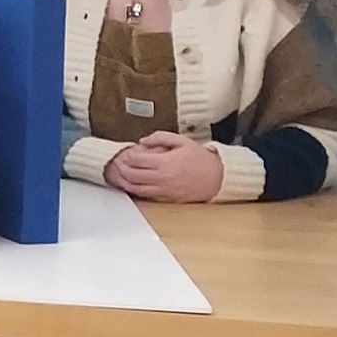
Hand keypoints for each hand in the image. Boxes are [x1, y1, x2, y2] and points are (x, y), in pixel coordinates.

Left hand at [105, 132, 222, 202]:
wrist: (218, 178)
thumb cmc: (201, 159)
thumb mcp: (182, 141)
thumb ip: (160, 137)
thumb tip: (142, 141)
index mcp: (165, 162)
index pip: (136, 160)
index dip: (128, 155)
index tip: (127, 152)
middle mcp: (162, 178)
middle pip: (132, 175)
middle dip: (122, 168)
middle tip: (118, 163)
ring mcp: (163, 190)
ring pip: (135, 188)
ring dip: (124, 181)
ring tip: (121, 174)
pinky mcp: (166, 199)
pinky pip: (145, 196)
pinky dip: (135, 190)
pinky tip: (132, 184)